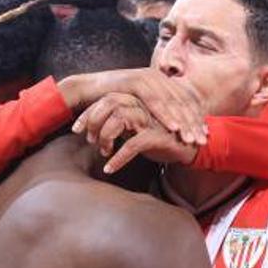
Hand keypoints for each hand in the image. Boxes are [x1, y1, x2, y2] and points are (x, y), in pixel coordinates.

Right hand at [60, 69, 206, 144]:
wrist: (88, 89)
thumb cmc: (115, 102)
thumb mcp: (139, 105)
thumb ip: (156, 110)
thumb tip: (175, 124)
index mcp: (163, 81)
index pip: (185, 101)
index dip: (196, 118)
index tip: (205, 136)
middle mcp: (158, 77)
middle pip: (182, 102)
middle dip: (193, 123)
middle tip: (202, 141)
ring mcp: (147, 77)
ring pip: (171, 102)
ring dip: (183, 122)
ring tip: (191, 139)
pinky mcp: (135, 82)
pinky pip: (154, 101)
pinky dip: (165, 115)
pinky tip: (174, 128)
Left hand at [72, 93, 197, 173]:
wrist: (191, 147)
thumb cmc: (161, 139)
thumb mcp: (137, 129)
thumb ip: (121, 125)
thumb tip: (95, 131)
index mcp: (137, 101)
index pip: (106, 99)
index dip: (88, 113)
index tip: (76, 129)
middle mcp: (143, 105)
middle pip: (109, 103)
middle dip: (93, 121)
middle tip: (89, 140)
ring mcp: (151, 119)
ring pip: (118, 119)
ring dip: (105, 137)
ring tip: (103, 152)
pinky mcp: (158, 135)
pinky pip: (132, 145)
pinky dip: (118, 157)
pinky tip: (110, 168)